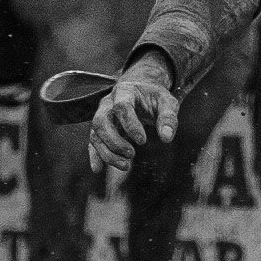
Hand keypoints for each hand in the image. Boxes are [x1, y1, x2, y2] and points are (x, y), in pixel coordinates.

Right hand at [87, 56, 177, 184]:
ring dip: (107, 152)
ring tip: (125, 165)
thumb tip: (166, 138)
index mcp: (124, 91)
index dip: (130, 125)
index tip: (143, 141)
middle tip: (131, 154)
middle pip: (101, 121)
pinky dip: (94, 155)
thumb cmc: (155, 98)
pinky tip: (98, 169)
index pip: (121, 107)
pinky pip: (92, 141)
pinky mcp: (100, 128)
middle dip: (115, 141)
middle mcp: (107, 103)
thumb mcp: (167, 102)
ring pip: (95, 134)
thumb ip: (168, 118)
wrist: (141, 91)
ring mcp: (101, 115)